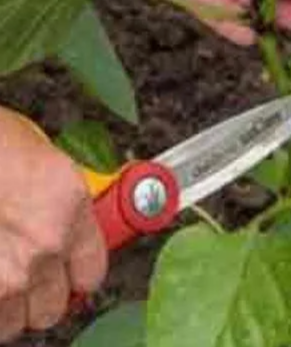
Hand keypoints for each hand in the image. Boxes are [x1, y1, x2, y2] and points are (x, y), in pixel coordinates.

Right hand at [0, 108, 105, 339]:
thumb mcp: (40, 157)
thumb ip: (58, 198)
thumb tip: (61, 217)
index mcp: (69, 206)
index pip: (92, 271)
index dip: (76, 275)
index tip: (66, 273)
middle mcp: (44, 245)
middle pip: (54, 306)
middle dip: (39, 295)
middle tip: (25, 277)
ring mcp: (6, 273)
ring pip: (15, 321)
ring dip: (7, 306)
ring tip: (0, 278)